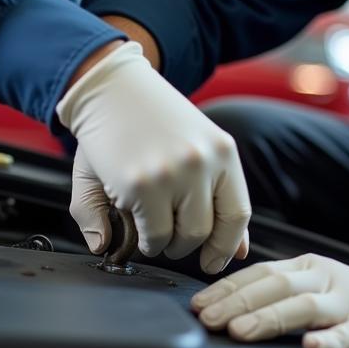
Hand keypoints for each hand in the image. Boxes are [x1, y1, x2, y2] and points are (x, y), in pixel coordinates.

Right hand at [57, 41, 250, 273]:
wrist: (110, 87)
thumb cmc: (149, 120)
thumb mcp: (192, 149)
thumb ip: (216, 201)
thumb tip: (237, 251)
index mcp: (222, 150)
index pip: (238, 212)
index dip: (227, 244)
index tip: (214, 260)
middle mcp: (202, 161)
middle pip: (205, 230)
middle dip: (186, 244)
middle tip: (168, 237)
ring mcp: (172, 173)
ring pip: (179, 238)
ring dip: (163, 243)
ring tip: (149, 226)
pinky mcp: (140, 183)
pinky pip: (150, 234)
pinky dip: (142, 239)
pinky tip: (132, 219)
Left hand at [190, 253, 348, 347]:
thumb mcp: (315, 289)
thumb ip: (279, 293)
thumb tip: (226, 305)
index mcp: (308, 267)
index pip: (259, 273)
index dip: (227, 288)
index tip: (198, 304)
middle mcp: (325, 278)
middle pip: (276, 286)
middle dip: (237, 302)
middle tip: (208, 319)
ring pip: (305, 306)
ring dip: (270, 317)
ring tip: (241, 330)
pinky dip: (330, 340)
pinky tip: (311, 347)